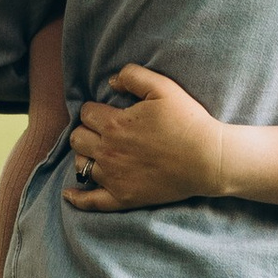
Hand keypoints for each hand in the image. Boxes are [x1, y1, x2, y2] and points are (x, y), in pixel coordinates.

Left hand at [64, 64, 231, 211]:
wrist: (208, 159)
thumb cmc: (187, 121)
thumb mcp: (163, 87)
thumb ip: (133, 76)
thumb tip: (110, 81)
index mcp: (114, 124)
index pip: (86, 113)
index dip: (96, 110)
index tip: (109, 111)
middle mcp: (108, 151)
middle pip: (77, 138)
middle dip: (87, 131)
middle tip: (103, 131)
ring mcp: (113, 177)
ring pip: (80, 164)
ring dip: (86, 155)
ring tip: (100, 152)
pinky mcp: (123, 197)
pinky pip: (91, 201)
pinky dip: (77, 198)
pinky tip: (69, 193)